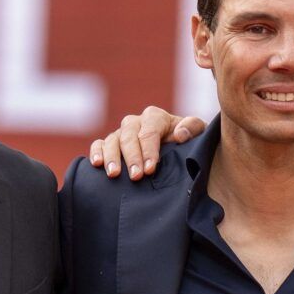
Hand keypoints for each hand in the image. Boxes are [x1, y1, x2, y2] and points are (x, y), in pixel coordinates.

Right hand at [89, 108, 205, 180]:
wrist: (178, 153)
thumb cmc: (188, 144)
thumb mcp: (198, 135)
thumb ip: (193, 128)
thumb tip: (179, 134)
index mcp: (156, 117)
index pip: (149, 131)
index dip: (149, 150)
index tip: (151, 169)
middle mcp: (136, 122)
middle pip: (129, 136)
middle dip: (132, 157)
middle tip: (136, 176)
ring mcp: (122, 133)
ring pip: (112, 139)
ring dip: (112, 157)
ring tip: (114, 174)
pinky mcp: (111, 144)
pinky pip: (99, 144)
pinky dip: (96, 152)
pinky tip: (97, 165)